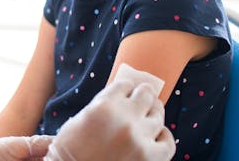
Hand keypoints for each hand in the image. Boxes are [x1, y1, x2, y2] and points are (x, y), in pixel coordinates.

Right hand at [44, 79, 174, 160]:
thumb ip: (103, 104)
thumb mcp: (80, 118)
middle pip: (146, 95)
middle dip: (143, 95)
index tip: (127, 92)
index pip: (125, 85)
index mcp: (104, 105)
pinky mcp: (150, 158)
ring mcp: (139, 139)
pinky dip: (163, 137)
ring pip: (157, 117)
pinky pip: (167, 142)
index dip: (126, 88)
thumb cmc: (71, 149)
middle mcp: (124, 119)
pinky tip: (156, 136)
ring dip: (151, 117)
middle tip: (144, 98)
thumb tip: (123, 96)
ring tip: (146, 120)